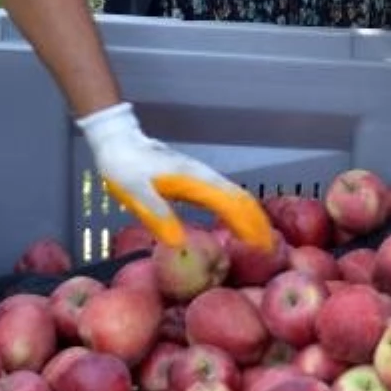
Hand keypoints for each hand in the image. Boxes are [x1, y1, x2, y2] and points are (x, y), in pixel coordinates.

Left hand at [77, 103, 274, 248]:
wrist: (120, 141)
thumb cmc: (125, 167)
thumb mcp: (135, 193)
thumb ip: (157, 214)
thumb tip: (180, 243)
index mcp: (193, 181)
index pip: (231, 205)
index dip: (248, 226)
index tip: (261, 247)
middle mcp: (204, 177)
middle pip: (242, 199)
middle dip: (258, 222)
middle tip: (271, 248)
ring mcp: (202, 176)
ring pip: (237, 195)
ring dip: (252, 216)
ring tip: (261, 238)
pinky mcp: (197, 178)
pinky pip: (227, 194)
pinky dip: (240, 210)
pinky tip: (238, 222)